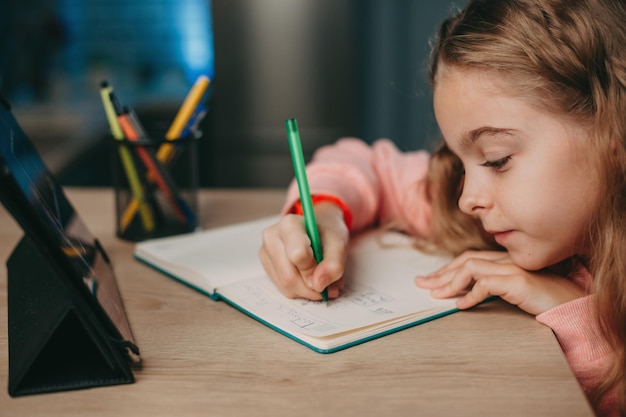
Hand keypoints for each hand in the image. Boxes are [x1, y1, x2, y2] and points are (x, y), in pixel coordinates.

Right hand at [258, 202, 349, 299]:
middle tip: (330, 286)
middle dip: (313, 288)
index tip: (325, 268)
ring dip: (308, 291)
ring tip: (321, 279)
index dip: (314, 269)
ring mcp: (265, 252)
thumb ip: (334, 264)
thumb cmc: (328, 233)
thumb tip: (318, 285)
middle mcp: (272, 237)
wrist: (319, 228)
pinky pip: (283, 289)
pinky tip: (309, 278)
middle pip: (290, 277)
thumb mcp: (340, 244)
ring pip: (286, 286)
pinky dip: (300, 290)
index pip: (298, 255)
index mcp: (289, 224)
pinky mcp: (266, 265)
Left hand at [414, 250, 586, 314]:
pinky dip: (471, 295)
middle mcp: (505, 260)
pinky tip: (461, 306)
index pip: (468, 259)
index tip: (430, 280)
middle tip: (420, 284)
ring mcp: (511, 268)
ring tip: (436, 296)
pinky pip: (486, 284)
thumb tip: (463, 296)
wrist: (572, 304)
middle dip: (440, 273)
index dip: (447, 269)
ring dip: (450, 282)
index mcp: (503, 260)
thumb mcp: (512, 292)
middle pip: (464, 261)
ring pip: (470, 268)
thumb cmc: (544, 299)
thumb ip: (492, 287)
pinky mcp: (518, 280)